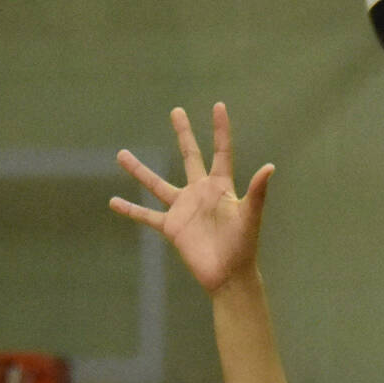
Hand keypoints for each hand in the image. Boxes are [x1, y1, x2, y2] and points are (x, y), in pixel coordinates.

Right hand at [110, 103, 274, 296]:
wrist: (228, 276)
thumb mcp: (250, 217)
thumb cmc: (243, 247)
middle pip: (190, 156)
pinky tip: (113, 201)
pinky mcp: (171, 227)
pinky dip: (130, 210)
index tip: (218, 106)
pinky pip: (146, 216)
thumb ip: (257, 192)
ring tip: (121, 154)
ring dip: (139, 170)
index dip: (220, 129)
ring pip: (157, 184)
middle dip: (183, 134)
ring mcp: (183, 209)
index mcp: (221, 187)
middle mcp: (200, 192)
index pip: (221, 151)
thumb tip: (270, 167)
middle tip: (176, 111)